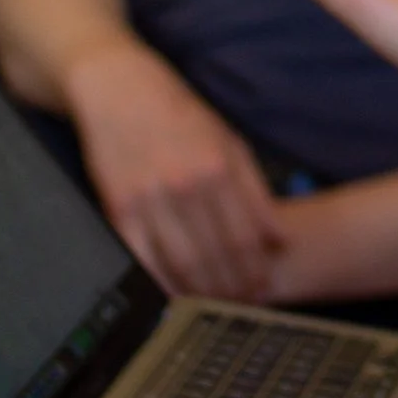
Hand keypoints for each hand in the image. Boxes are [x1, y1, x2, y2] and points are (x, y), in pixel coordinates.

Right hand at [63, 39, 283, 299]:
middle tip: (240, 306)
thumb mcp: (228, 140)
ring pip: (183, 264)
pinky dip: (161, 284)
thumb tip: (279, 238)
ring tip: (213, 307)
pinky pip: (143, 260)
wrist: (118, 90)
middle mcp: (187, 186)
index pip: (247, 237)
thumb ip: (255, 190)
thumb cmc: (179, 114)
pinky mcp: (118, 209)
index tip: (262, 290)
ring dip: (201, 293)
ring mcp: (151, 199)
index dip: (256, 271)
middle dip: (233, 289)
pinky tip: (174, 298)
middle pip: (217, 257)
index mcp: (219, 168)